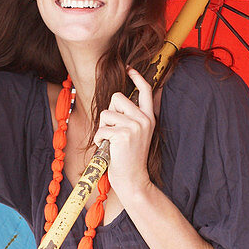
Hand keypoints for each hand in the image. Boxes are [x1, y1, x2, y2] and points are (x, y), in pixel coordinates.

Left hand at [93, 69, 155, 202]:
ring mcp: (135, 126)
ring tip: (111, 141)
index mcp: (149, 118)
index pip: (146, 90)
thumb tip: (118, 100)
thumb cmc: (129, 158)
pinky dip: (99, 139)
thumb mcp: (136, 134)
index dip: (137, 77)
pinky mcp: (123, 134)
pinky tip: (107, 148)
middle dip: (109, 112)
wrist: (133, 179)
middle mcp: (144, 119)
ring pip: (106, 113)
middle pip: (117, 97)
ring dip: (103, 128)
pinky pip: (101, 128)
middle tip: (114, 130)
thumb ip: (131, 117)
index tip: (130, 69)